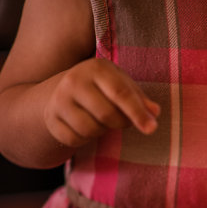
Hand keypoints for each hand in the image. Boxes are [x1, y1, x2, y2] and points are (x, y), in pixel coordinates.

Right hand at [43, 58, 159, 147]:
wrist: (62, 90)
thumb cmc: (103, 88)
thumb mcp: (122, 85)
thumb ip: (140, 99)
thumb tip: (155, 112)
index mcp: (96, 68)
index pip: (121, 93)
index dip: (138, 113)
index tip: (152, 129)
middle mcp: (74, 81)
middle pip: (107, 115)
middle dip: (121, 123)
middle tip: (123, 120)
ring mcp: (59, 100)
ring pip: (90, 129)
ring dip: (103, 131)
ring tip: (103, 120)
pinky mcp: (51, 119)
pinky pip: (75, 139)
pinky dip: (86, 139)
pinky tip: (87, 126)